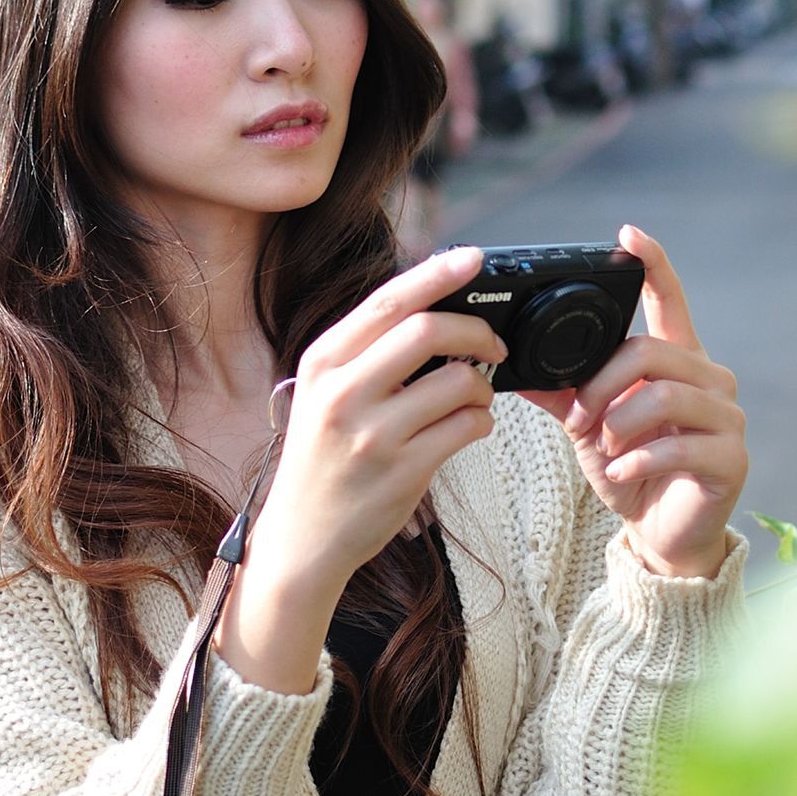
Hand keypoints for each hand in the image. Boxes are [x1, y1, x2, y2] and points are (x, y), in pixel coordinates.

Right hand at [256, 244, 506, 601]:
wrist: (302, 537)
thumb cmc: (322, 460)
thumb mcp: (324, 394)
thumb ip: (368, 352)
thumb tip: (433, 305)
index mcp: (323, 362)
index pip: (388, 301)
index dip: (437, 273)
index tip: (475, 259)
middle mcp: (342, 392)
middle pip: (427, 331)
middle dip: (477, 331)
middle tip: (494, 346)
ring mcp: (371, 434)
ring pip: (458, 382)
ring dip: (483, 387)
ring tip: (475, 399)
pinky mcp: (401, 471)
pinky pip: (466, 428)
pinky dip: (481, 422)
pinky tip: (470, 428)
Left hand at [516, 223, 746, 578]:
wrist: (661, 535)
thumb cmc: (631, 471)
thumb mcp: (589, 428)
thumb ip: (564, 394)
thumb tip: (515, 367)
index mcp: (677, 361)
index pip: (670, 301)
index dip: (654, 265)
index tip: (628, 236)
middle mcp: (710, 379)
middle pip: (650, 352)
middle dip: (601, 385)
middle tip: (580, 419)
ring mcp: (727, 417)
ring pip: (662, 395)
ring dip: (618, 424)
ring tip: (605, 451)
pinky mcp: (732, 457)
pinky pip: (679, 444)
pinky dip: (637, 460)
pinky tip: (621, 474)